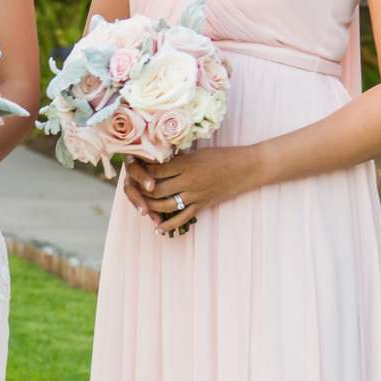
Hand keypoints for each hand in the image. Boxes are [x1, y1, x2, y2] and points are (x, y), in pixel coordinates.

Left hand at [124, 145, 264, 236]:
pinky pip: (182, 218)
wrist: (247, 168)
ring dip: (150, 207)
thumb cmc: (223, 156)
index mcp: (186, 164)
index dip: (142, 170)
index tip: (134, 169)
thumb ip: (179, 159)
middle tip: (133, 189)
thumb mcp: (198, 152)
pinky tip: (157, 228)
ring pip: (165, 205)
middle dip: (142, 190)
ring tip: (141, 207)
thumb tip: (159, 161)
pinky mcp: (202, 205)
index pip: (156, 170)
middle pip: (156, 189)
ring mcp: (196, 195)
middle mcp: (189, 180)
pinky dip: (168, 225)